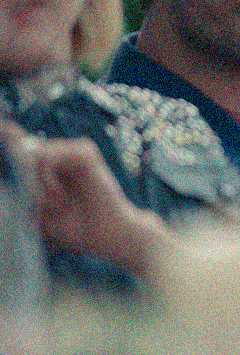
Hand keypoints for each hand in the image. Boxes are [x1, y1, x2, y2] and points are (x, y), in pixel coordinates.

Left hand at [5, 129, 168, 276]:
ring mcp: (75, 152)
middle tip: (40, 204)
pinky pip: (49, 155)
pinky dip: (47, 177)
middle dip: (24, 177)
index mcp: (53, 168)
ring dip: (36, 183)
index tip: (2, 128)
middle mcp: (64, 156)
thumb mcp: (37, 211)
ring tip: (53, 203)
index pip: (25, 146)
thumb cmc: (74, 227)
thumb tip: (6, 173)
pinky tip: (59, 194)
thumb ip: (22, 190)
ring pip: (35, 153)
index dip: (10, 136)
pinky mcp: (85, 154)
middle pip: (26, 150)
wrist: (106, 234)